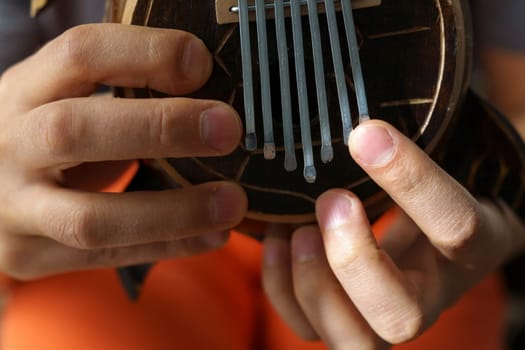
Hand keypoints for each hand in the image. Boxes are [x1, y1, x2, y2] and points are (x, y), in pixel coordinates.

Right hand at [0, 24, 246, 278]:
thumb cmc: (47, 135)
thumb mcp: (68, 98)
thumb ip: (121, 92)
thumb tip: (209, 92)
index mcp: (25, 90)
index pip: (79, 55)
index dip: (144, 54)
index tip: (200, 64)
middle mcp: (9, 144)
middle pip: (74, 131)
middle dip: (160, 128)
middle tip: (227, 130)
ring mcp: (13, 207)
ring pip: (92, 218)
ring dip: (174, 212)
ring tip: (233, 203)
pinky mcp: (28, 254)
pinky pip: (106, 257)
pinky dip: (168, 246)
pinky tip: (213, 235)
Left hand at [262, 120, 524, 348]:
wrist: (442, 235)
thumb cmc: (437, 193)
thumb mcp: (443, 168)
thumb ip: (410, 158)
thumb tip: (360, 127)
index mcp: (472, 250)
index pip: (455, 227)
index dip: (410, 181)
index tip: (365, 135)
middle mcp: (433, 297)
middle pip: (399, 318)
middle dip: (351, 261)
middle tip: (330, 201)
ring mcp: (387, 316)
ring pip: (352, 341)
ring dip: (311, 283)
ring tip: (294, 227)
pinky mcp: (350, 319)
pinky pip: (307, 328)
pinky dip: (280, 286)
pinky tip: (277, 239)